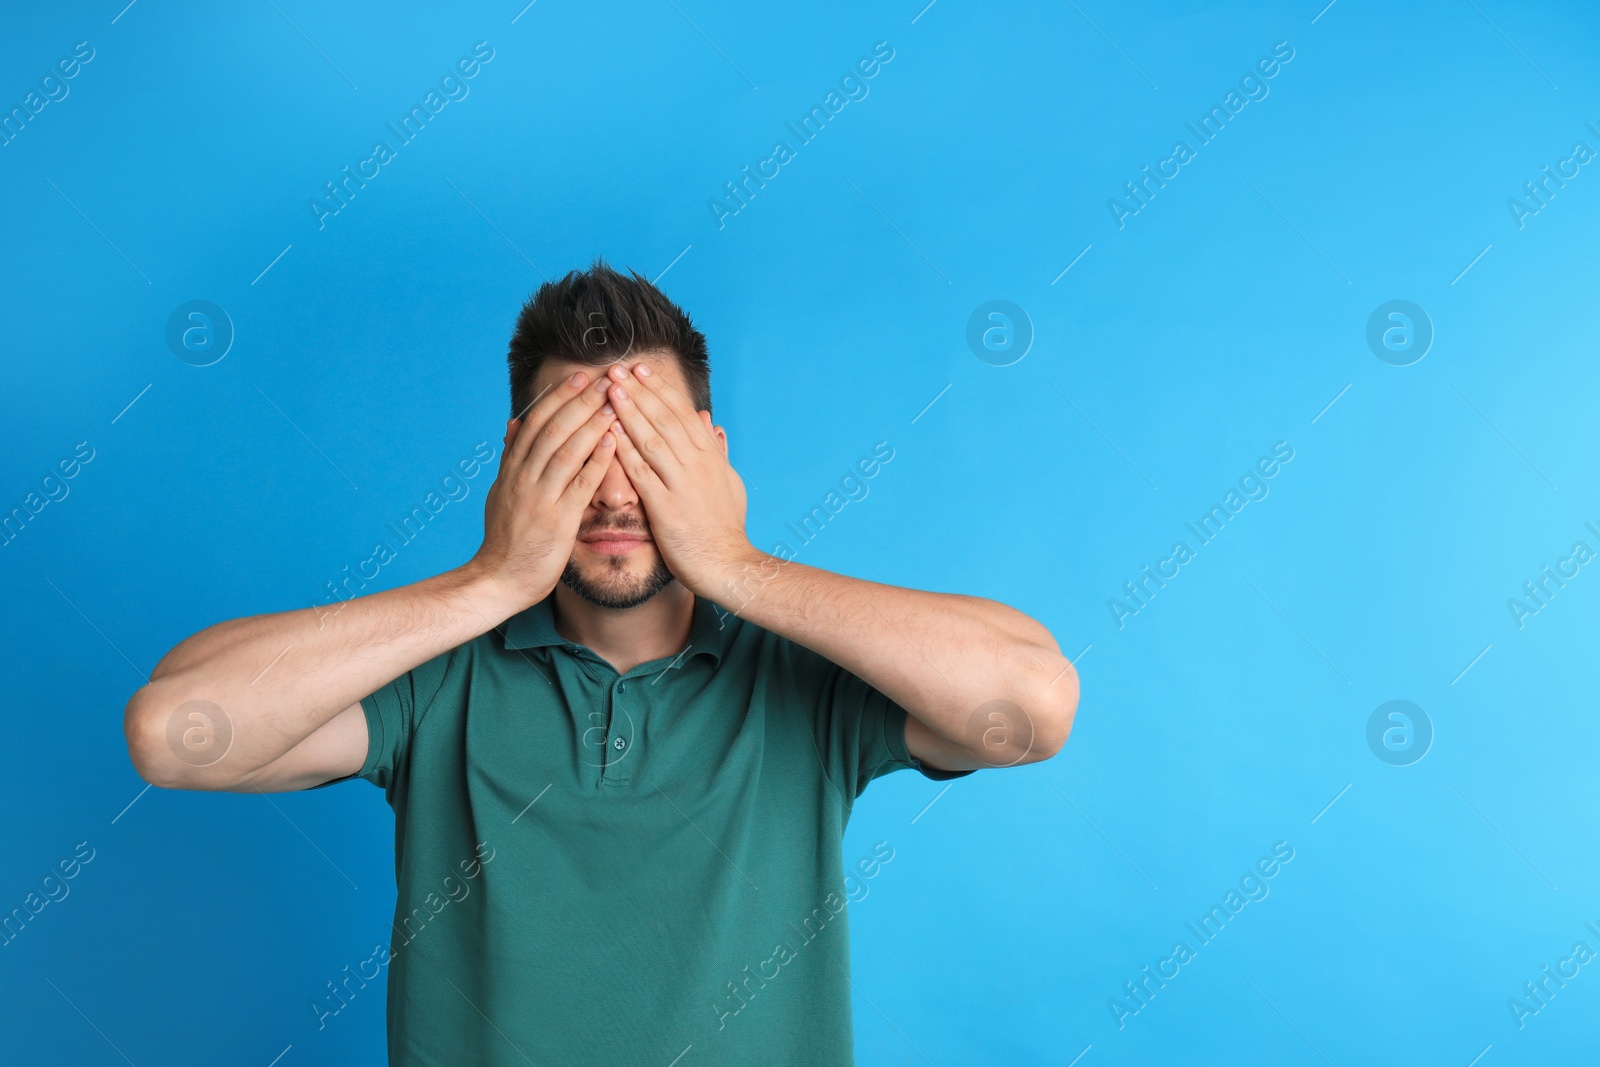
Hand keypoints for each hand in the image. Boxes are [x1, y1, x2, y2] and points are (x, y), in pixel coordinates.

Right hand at [467, 371, 617, 608]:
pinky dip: (596, 462)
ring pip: (566, 451)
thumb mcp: (500, 491)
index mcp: (513, 469)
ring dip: (591, 424)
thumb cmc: (505, 538)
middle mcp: (524, 478)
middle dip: (581, 401)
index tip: (581, 376)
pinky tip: (612, 442)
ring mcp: (539, 499)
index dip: (559, 396)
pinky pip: (579, 486)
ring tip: (614, 402)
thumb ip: (510, 458)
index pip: (536, 422)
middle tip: (606, 378)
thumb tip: (512, 423)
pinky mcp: (556, 522)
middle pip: (553, 430)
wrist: (498, 580)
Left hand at [604, 364, 756, 597]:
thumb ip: (718, 452)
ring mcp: (681, 484)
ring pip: (652, 439)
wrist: (728, 566)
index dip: (659, 389)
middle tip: (617, 368)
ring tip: (610, 389)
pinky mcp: (666, 507)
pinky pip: (641, 473)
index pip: (681, 413)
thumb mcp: (730, 483)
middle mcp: (696, 464)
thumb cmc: (727, 528)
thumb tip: (710, 423)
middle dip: (639, 391)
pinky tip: (608, 433)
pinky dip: (624, 450)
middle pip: (664, 419)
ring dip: (629, 412)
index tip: (641, 369)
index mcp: (709, 457)